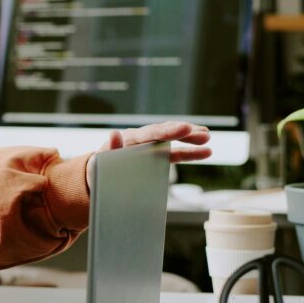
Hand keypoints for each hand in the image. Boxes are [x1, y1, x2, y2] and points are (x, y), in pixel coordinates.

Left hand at [86, 121, 211, 189]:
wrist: (96, 174)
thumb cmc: (97, 169)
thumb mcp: (99, 162)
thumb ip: (109, 150)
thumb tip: (114, 134)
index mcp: (128, 139)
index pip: (150, 133)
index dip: (168, 131)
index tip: (185, 128)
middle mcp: (140, 139)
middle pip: (164, 133)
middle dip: (183, 133)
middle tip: (203, 133)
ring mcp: (148, 146)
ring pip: (172, 140)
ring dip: (190, 138)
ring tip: (207, 137)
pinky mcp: (154, 155)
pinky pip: (174, 153)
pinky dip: (189, 152)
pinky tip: (207, 151)